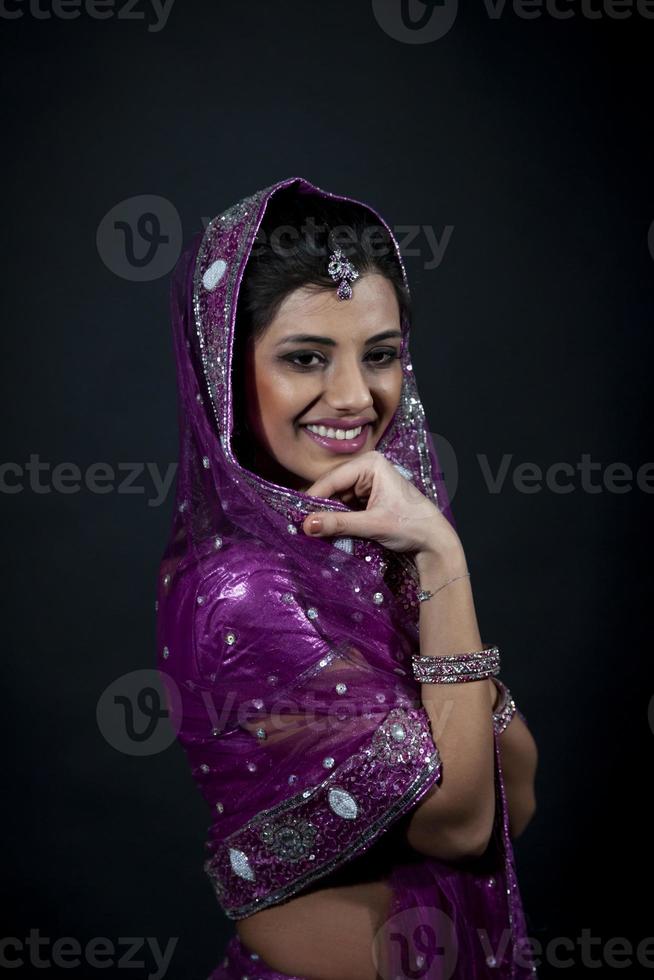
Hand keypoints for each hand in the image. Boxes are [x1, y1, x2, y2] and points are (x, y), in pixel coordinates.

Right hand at [302, 450, 460, 558]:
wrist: (433, 540)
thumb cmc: (410, 525)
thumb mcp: (373, 524)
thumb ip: (339, 524)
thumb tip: (306, 525)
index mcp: (370, 464)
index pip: (332, 479)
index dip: (313, 498)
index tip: (296, 517)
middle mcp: (366, 467)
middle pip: (331, 487)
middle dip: (319, 507)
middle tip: (301, 526)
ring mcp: (366, 482)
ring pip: (335, 498)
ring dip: (326, 514)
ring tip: (312, 531)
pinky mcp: (366, 496)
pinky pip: (343, 505)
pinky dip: (336, 518)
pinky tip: (327, 529)